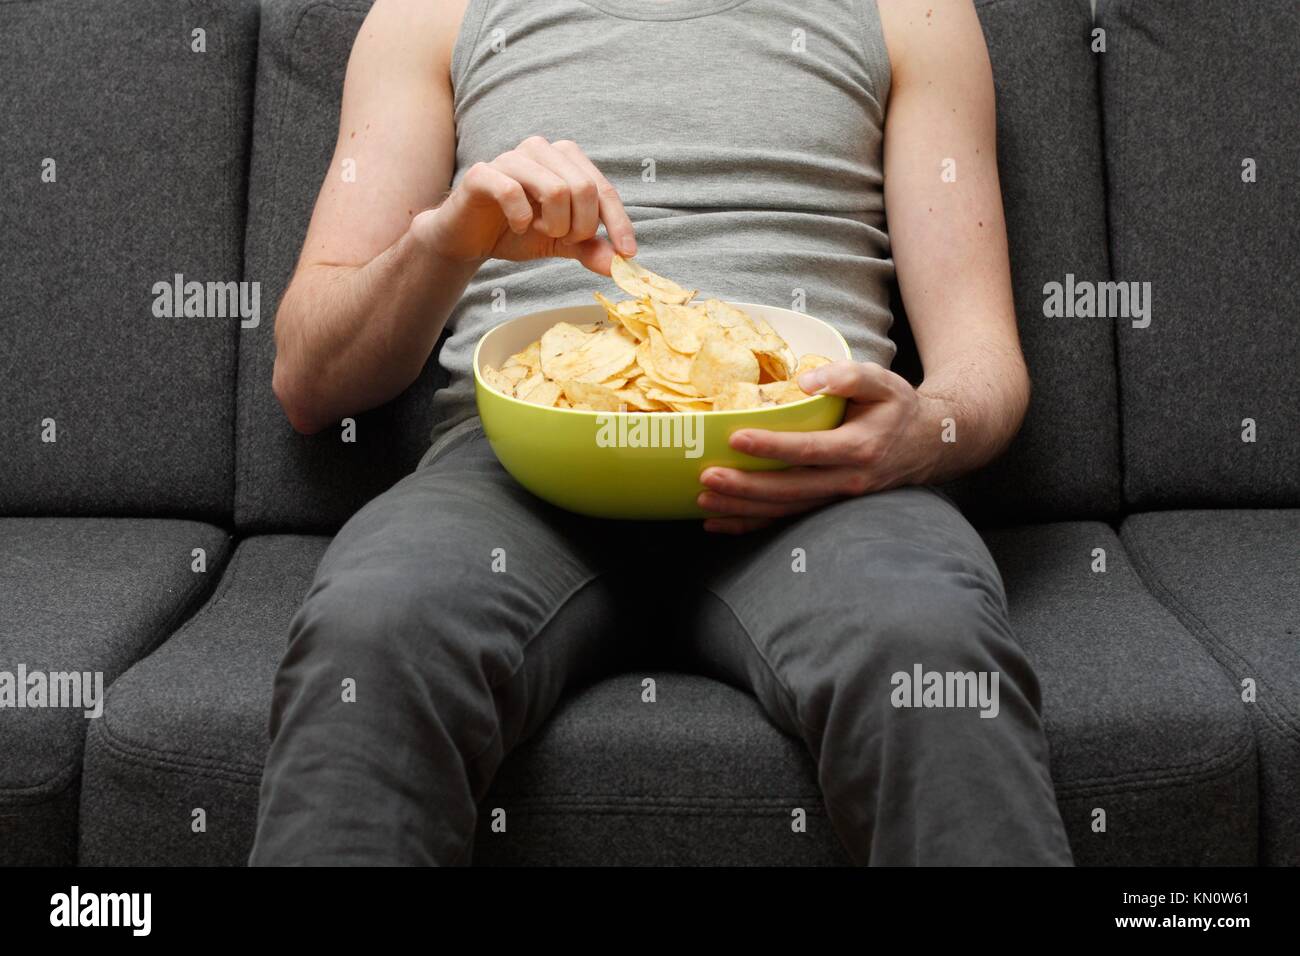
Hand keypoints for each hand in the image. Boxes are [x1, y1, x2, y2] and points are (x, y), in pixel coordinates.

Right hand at [409, 135, 635, 274]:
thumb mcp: (561, 243)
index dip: (619, 222)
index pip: (603, 189)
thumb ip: (590, 248)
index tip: (628, 253)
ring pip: (555, 189)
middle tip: (561, 238)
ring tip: (539, 231)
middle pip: (584, 188)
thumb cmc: (516, 231)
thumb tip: (622, 265)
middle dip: (579, 226)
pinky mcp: (483, 173)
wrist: (468, 237)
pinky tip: (517, 226)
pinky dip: (522, 219)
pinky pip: (513, 192)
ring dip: (553, 224)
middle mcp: (541, 150)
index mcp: (566, 159)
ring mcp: (511, 158)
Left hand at [697, 361, 938, 533]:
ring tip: (704, 500)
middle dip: (745, 487)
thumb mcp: (883, 382)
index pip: (809, 450)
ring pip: (784, 511)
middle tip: (707, 477)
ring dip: (742, 509)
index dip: (772, 446)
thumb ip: (848, 375)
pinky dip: (750, 525)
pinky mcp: (826, 507)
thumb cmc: (897, 408)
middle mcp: (847, 481)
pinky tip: (719, 522)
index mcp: (859, 447)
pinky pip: (785, 521)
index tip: (736, 438)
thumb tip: (805, 381)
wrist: (926, 444)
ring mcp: (836, 500)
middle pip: (789, 489)